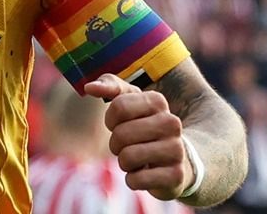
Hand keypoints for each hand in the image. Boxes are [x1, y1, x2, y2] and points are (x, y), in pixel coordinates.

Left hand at [83, 73, 194, 200]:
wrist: (177, 158)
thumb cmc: (144, 126)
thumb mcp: (130, 101)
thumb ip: (109, 86)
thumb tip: (89, 87)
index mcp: (158, 101)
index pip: (118, 107)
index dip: (111, 120)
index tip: (120, 124)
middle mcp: (171, 122)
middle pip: (121, 134)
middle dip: (116, 144)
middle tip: (128, 146)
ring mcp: (177, 149)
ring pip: (128, 157)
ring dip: (124, 163)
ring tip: (137, 160)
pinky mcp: (176, 175)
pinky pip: (137, 180)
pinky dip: (133, 180)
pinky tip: (144, 174)